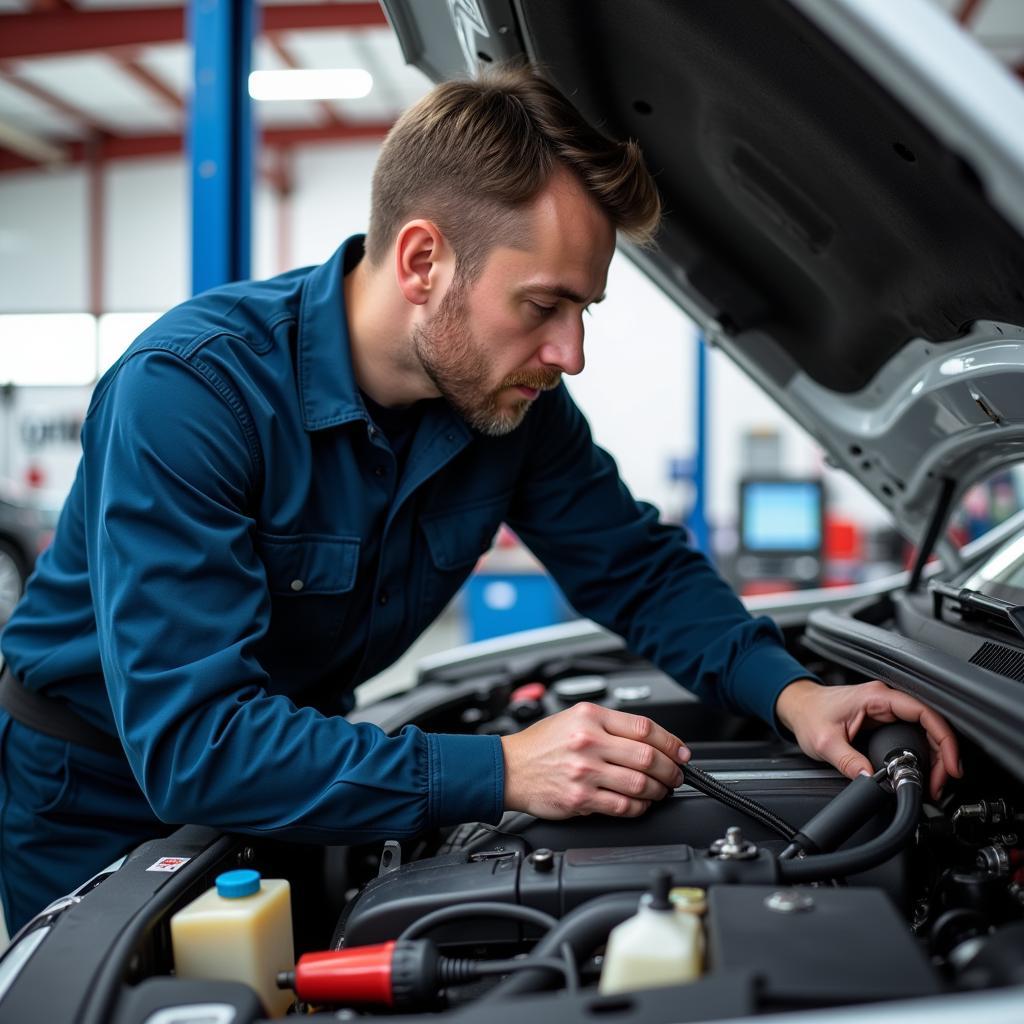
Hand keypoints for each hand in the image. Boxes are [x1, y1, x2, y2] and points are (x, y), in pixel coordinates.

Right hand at [500, 702, 689, 818]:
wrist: (509, 768)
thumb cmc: (541, 745)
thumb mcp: (573, 718)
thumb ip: (609, 725)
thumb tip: (650, 740)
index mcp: (590, 716)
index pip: (643, 728)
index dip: (671, 742)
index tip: (680, 751)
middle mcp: (588, 741)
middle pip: (647, 756)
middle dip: (671, 769)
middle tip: (676, 775)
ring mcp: (585, 771)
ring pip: (640, 784)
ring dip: (658, 790)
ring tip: (660, 790)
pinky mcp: (580, 798)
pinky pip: (623, 807)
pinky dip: (640, 807)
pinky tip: (640, 804)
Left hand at [775, 678, 961, 799]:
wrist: (798, 707)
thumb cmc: (809, 714)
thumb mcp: (825, 742)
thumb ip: (848, 761)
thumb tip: (871, 780)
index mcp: (876, 697)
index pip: (924, 713)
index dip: (944, 739)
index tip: (950, 765)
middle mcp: (886, 700)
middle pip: (931, 723)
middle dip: (943, 754)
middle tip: (941, 782)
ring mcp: (888, 709)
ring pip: (925, 730)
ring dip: (936, 756)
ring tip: (935, 782)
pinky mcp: (886, 719)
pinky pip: (914, 734)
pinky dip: (924, 753)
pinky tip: (925, 771)